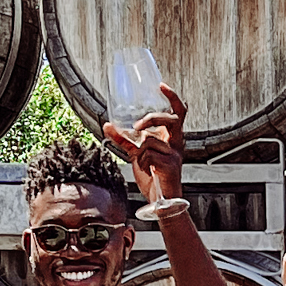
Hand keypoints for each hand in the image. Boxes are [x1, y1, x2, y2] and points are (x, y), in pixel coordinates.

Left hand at [103, 84, 186, 205]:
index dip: (172, 97)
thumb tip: (107, 125)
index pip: (178, 112)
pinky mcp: (171, 165)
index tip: (161, 85)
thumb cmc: (153, 175)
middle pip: (170, 119)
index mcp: (171, 137)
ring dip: (140, 152)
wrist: (161, 200)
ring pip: (150, 140)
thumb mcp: (136, 153)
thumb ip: (123, 139)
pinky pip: (148, 154)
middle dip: (152, 119)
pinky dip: (141, 162)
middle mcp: (177, 143)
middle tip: (136, 126)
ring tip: (143, 164)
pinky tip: (148, 170)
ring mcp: (175, 153)